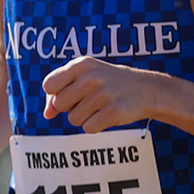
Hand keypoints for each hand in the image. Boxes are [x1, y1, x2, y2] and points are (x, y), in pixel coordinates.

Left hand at [42, 57, 163, 131]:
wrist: (146, 89)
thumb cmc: (107, 83)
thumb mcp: (83, 78)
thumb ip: (59, 92)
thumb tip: (47, 114)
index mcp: (82, 65)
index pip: (49, 85)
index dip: (55, 94)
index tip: (70, 92)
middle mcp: (91, 77)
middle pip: (59, 104)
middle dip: (70, 107)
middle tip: (89, 99)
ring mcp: (103, 94)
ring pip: (73, 119)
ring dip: (84, 117)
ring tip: (100, 106)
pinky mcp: (113, 111)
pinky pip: (88, 128)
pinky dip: (95, 126)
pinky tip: (107, 115)